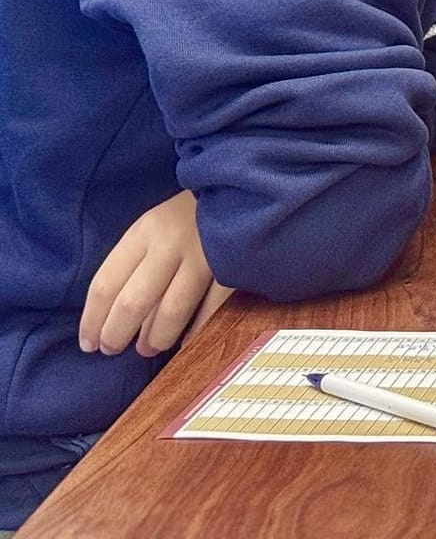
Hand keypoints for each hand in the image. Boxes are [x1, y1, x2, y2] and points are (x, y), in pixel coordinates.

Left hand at [80, 191, 233, 358]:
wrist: (243, 189)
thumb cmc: (189, 214)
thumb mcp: (153, 225)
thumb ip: (134, 261)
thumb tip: (111, 313)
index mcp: (145, 231)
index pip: (106, 284)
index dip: (92, 320)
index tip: (89, 342)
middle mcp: (170, 244)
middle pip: (134, 302)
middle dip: (117, 334)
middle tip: (113, 349)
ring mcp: (204, 256)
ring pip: (172, 311)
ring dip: (156, 338)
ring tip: (149, 348)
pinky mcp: (233, 266)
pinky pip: (212, 309)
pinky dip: (197, 330)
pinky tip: (186, 343)